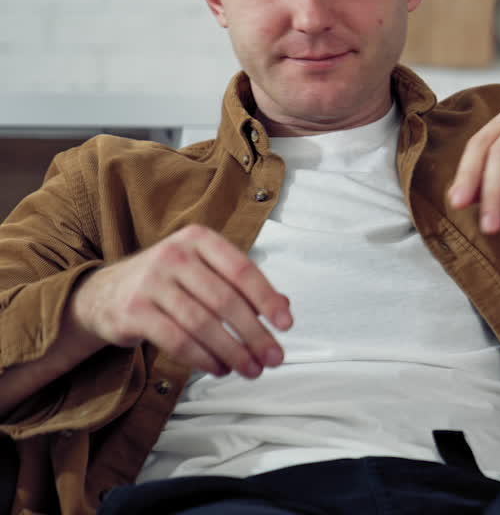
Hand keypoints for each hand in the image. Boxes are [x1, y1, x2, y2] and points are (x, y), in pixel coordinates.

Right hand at [69, 224, 291, 378]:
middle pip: (225, 301)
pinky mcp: (133, 310)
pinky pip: (177, 340)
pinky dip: (204, 359)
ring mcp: (150, 281)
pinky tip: (220, 368)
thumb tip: (284, 307)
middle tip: (274, 358)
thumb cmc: (168, 282)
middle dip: (255, 334)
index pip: (243, 270)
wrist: (104, 293)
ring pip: (202, 324)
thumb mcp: (204, 272)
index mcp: (199, 239)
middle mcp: (174, 254)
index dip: (268, 299)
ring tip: (251, 369)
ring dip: (233, 351)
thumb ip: (241, 286)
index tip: (286, 324)